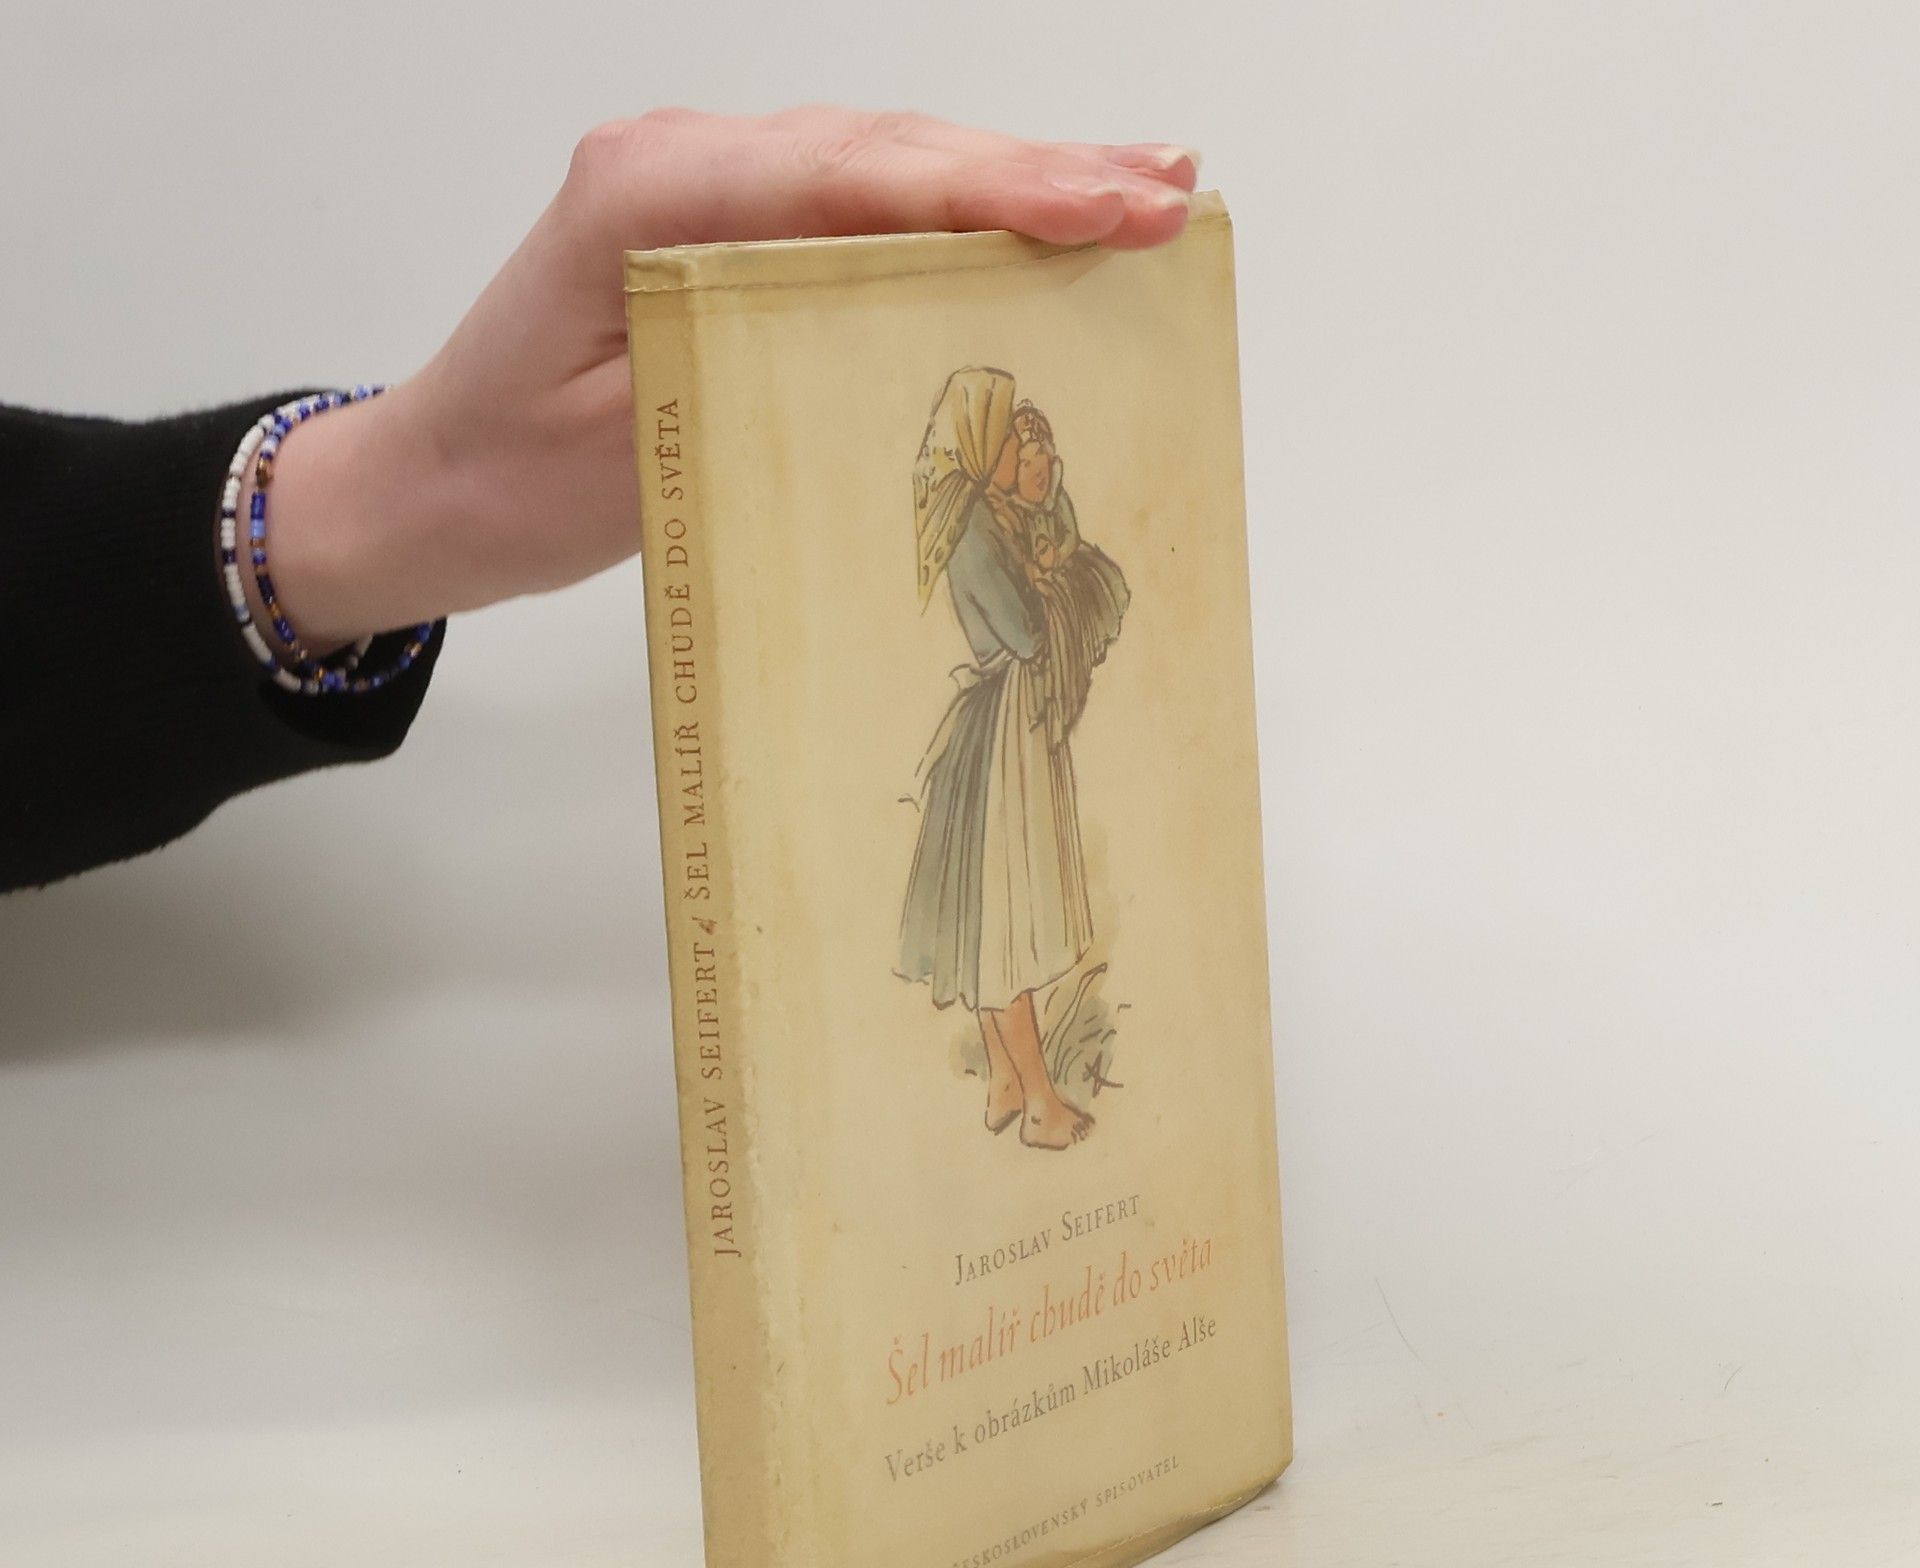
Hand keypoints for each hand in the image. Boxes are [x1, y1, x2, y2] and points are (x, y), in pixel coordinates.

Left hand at [249, 109, 1199, 649]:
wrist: (428, 483)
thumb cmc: (503, 478)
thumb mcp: (623, 442)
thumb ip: (744, 366)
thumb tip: (890, 334)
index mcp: (648, 197)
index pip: (850, 176)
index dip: (991, 190)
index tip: (1106, 212)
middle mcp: (680, 164)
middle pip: (887, 149)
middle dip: (1039, 171)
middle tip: (1167, 193)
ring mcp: (702, 186)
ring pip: (885, 163)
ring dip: (1016, 177)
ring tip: (1139, 192)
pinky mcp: (722, 229)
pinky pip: (857, 203)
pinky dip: (955, 211)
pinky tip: (1031, 219)